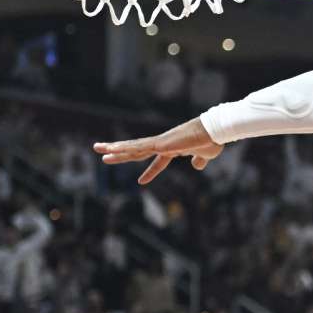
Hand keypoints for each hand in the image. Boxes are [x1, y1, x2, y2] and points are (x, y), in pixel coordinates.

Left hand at [93, 118, 222, 184]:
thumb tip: (197, 165)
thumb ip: (199, 161)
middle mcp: (163, 144)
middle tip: (103, 153)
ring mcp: (159, 143)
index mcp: (173, 149)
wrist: (214, 132)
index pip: (159, 162)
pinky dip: (124, 148)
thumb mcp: (206, 155)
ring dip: (114, 148)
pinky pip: (138, 147)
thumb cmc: (212, 141)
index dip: (151, 172)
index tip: (141, 181)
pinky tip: (112, 149)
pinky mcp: (159, 143)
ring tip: (97, 148)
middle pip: (137, 150)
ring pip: (132, 147)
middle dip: (120, 153)